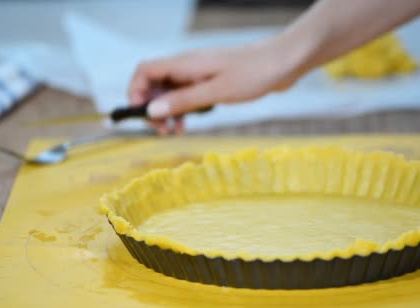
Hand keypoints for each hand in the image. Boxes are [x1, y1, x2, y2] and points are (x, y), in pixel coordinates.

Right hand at [128, 39, 299, 134]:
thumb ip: (183, 101)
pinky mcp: (211, 80)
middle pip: (154, 83)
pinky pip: (187, 94)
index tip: (142, 116)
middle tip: (162, 131)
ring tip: (175, 133)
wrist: (283, 62)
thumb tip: (152, 111)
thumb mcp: (215, 92)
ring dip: (168, 111)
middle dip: (152, 107)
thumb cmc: (253, 74)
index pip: (145, 71)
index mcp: (185, 64)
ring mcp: (199, 72)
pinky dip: (183, 109)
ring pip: (171, 91)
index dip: (136, 92)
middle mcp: (188, 66)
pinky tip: (188, 124)